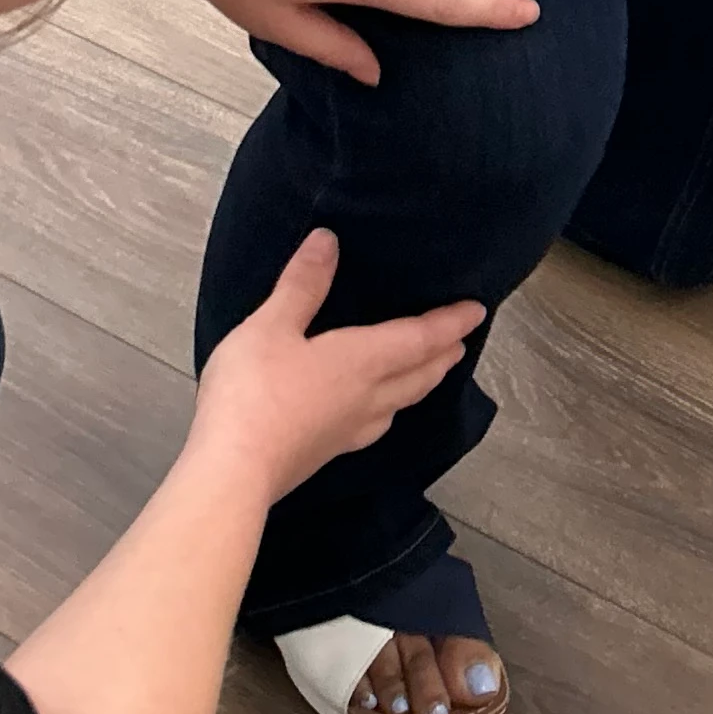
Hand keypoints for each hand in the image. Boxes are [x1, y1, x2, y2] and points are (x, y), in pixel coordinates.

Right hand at [191, 230, 483, 505]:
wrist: (233, 473)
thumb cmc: (255, 392)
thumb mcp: (271, 326)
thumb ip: (302, 285)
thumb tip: (329, 240)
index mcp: (362, 362)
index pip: (419, 339)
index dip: (450, 322)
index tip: (478, 311)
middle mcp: (367, 398)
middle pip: (418, 375)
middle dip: (442, 355)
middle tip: (459, 341)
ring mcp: (348, 432)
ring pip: (400, 404)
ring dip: (421, 383)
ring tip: (427, 372)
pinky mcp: (327, 454)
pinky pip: (375, 424)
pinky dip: (390, 409)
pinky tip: (375, 414)